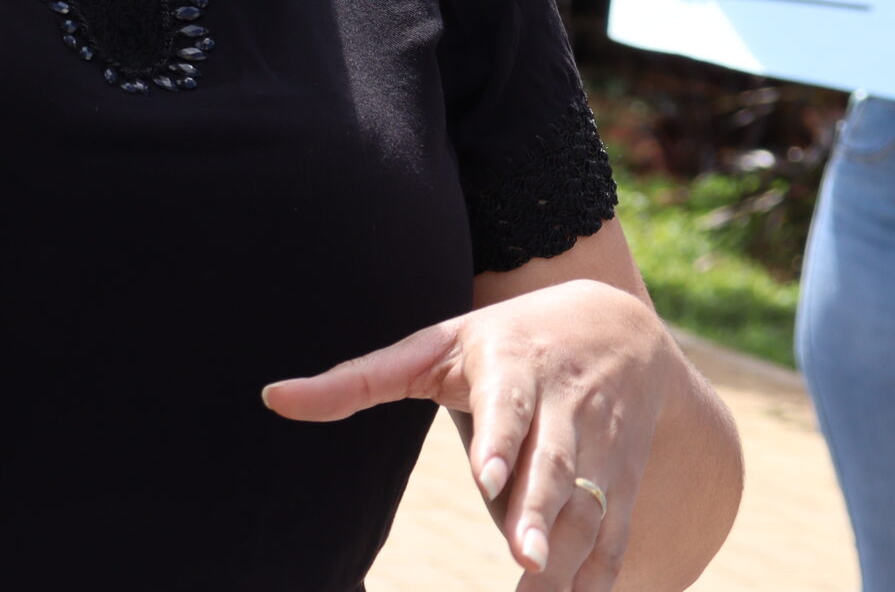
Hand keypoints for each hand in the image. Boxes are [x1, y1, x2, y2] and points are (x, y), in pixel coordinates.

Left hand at [264, 279, 678, 590]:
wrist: (618, 329)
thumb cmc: (502, 340)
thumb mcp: (431, 345)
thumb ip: (357, 379)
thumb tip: (271, 397)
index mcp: (511, 367)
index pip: (507, 407)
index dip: (500, 443)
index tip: (485, 481)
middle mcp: (563, 407)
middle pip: (555, 466)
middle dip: (541, 515)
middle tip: (525, 559)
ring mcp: (601, 447)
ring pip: (590, 507)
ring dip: (570, 556)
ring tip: (539, 589)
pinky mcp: (623, 480)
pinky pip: (616, 532)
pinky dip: (602, 571)